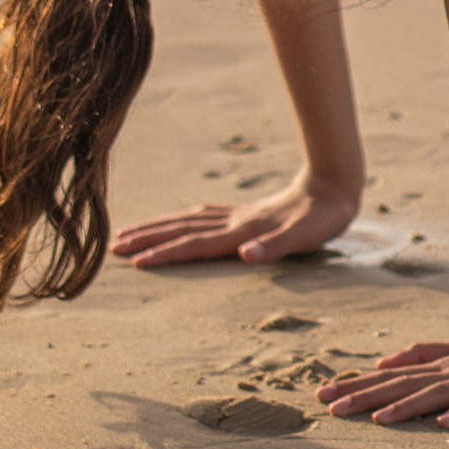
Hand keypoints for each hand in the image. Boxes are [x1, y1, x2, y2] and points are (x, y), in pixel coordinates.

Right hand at [110, 172, 363, 271]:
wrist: (334, 185)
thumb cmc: (322, 219)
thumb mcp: (305, 237)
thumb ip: (275, 247)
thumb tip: (246, 254)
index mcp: (241, 232)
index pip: (194, 245)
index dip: (165, 254)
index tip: (135, 262)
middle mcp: (233, 222)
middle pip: (180, 230)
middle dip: (147, 238)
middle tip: (114, 245)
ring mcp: (237, 215)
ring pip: (187, 221)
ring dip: (158, 228)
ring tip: (130, 232)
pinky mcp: (246, 213)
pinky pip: (203, 217)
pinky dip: (183, 220)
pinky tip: (181, 221)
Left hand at [316, 330, 448, 428]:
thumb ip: (423, 354)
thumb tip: (383, 361)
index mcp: (439, 365)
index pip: (390, 377)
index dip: (357, 384)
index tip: (323, 394)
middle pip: (402, 385)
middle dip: (366, 395)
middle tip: (331, 407)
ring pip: (434, 394)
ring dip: (405, 407)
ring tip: (377, 420)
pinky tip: (444, 424)